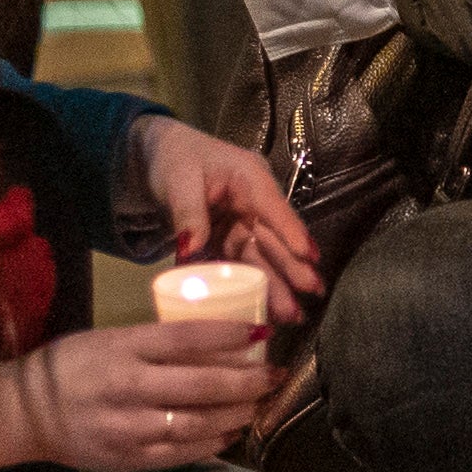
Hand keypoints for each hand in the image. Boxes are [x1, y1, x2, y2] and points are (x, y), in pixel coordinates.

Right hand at [0, 316, 273, 471]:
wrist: (25, 413)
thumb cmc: (69, 366)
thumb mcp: (106, 338)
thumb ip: (153, 342)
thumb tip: (213, 341)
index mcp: (121, 349)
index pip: (185, 338)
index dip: (229, 335)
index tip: (262, 333)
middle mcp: (128, 387)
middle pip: (201, 384)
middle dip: (247, 380)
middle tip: (274, 374)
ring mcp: (129, 427)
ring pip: (197, 423)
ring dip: (235, 414)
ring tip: (257, 404)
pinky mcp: (128, 458)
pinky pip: (180, 453)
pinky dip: (211, 444)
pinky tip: (230, 433)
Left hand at [127, 113, 322, 310]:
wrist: (158, 157)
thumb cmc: (174, 159)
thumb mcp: (179, 180)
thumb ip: (188, 213)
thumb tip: (191, 250)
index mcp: (248, 178)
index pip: (273, 206)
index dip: (290, 231)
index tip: (309, 256)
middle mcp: (252, 204)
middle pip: (273, 238)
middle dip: (292, 267)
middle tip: (313, 292)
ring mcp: (242, 224)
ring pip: (261, 257)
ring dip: (277, 285)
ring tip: (293, 313)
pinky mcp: (229, 240)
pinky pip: (241, 266)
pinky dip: (252, 287)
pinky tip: (264, 309)